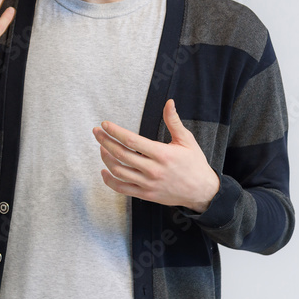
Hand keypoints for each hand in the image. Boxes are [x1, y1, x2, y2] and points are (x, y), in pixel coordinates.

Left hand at [93, 99, 219, 212]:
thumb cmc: (194, 163)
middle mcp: (153, 170)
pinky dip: (109, 181)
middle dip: (105, 141)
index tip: (105, 124)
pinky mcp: (146, 195)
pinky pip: (122, 189)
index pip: (132, 141)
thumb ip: (174, 121)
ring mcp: (148, 184)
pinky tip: (104, 171)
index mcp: (162, 154)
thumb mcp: (186, 140)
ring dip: (106, 158)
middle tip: (96, 132)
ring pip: (119, 171)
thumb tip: (169, 103)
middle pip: (121, 155)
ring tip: (102, 147)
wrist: (202, 192)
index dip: (115, 132)